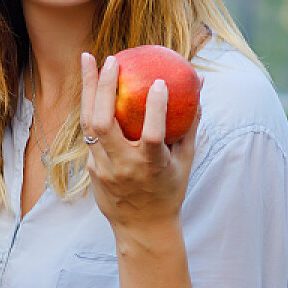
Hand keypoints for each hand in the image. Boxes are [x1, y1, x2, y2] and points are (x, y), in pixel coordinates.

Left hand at [79, 51, 194, 246]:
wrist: (141, 228)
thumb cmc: (169, 189)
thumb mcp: (185, 160)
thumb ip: (191, 122)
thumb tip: (200, 82)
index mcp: (151, 167)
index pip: (151, 136)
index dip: (155, 109)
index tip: (159, 82)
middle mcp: (122, 167)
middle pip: (104, 123)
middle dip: (103, 88)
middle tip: (110, 59)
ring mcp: (102, 168)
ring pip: (89, 124)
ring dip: (88, 89)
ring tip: (88, 58)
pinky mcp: (91, 169)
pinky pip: (90, 133)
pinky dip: (92, 107)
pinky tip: (92, 86)